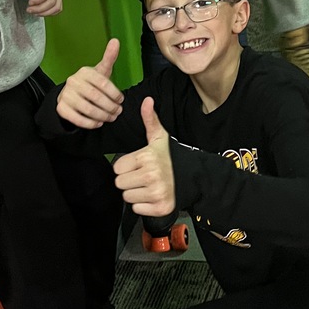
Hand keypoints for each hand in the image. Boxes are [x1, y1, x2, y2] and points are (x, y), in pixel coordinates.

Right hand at [57, 39, 123, 128]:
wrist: (70, 94)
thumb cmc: (90, 83)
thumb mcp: (100, 71)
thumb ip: (109, 57)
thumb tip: (116, 40)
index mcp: (85, 72)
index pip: (103, 83)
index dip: (115, 94)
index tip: (121, 100)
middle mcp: (73, 81)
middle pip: (96, 97)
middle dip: (110, 107)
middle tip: (118, 112)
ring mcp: (66, 95)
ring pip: (88, 109)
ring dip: (103, 116)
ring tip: (111, 118)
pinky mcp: (61, 108)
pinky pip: (78, 119)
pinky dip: (91, 123)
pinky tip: (99, 123)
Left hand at [113, 97, 174, 216]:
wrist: (192, 177)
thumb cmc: (169, 157)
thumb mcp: (159, 138)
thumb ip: (149, 119)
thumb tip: (147, 100)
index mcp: (147, 157)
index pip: (117, 168)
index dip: (126, 166)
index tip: (138, 164)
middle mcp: (151, 175)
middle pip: (119, 183)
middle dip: (129, 180)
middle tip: (143, 176)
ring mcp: (156, 192)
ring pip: (127, 197)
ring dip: (135, 193)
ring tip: (148, 185)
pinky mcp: (160, 207)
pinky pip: (136, 209)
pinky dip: (143, 205)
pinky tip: (153, 196)